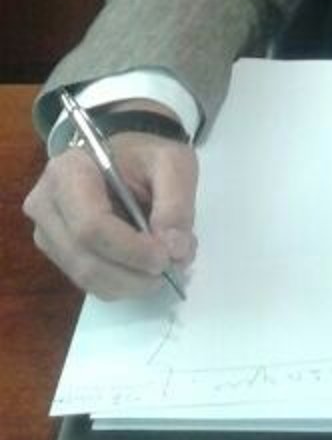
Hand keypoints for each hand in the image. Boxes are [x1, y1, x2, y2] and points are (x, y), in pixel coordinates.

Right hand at [24, 129, 197, 300]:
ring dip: (130, 283)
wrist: (127, 157)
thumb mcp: (174, 163)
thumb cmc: (146, 156)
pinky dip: (121, 284)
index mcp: (69, 171)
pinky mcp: (57, 252)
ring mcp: (47, 232)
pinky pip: (87, 282)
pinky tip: (143, 269)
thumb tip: (174, 249)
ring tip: (165, 266)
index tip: (166, 258)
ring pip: (85, 277)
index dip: (130, 250)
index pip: (91, 225)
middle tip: (173, 268)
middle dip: (133, 273)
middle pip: (85, 259)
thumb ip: (177, 203)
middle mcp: (47, 204)